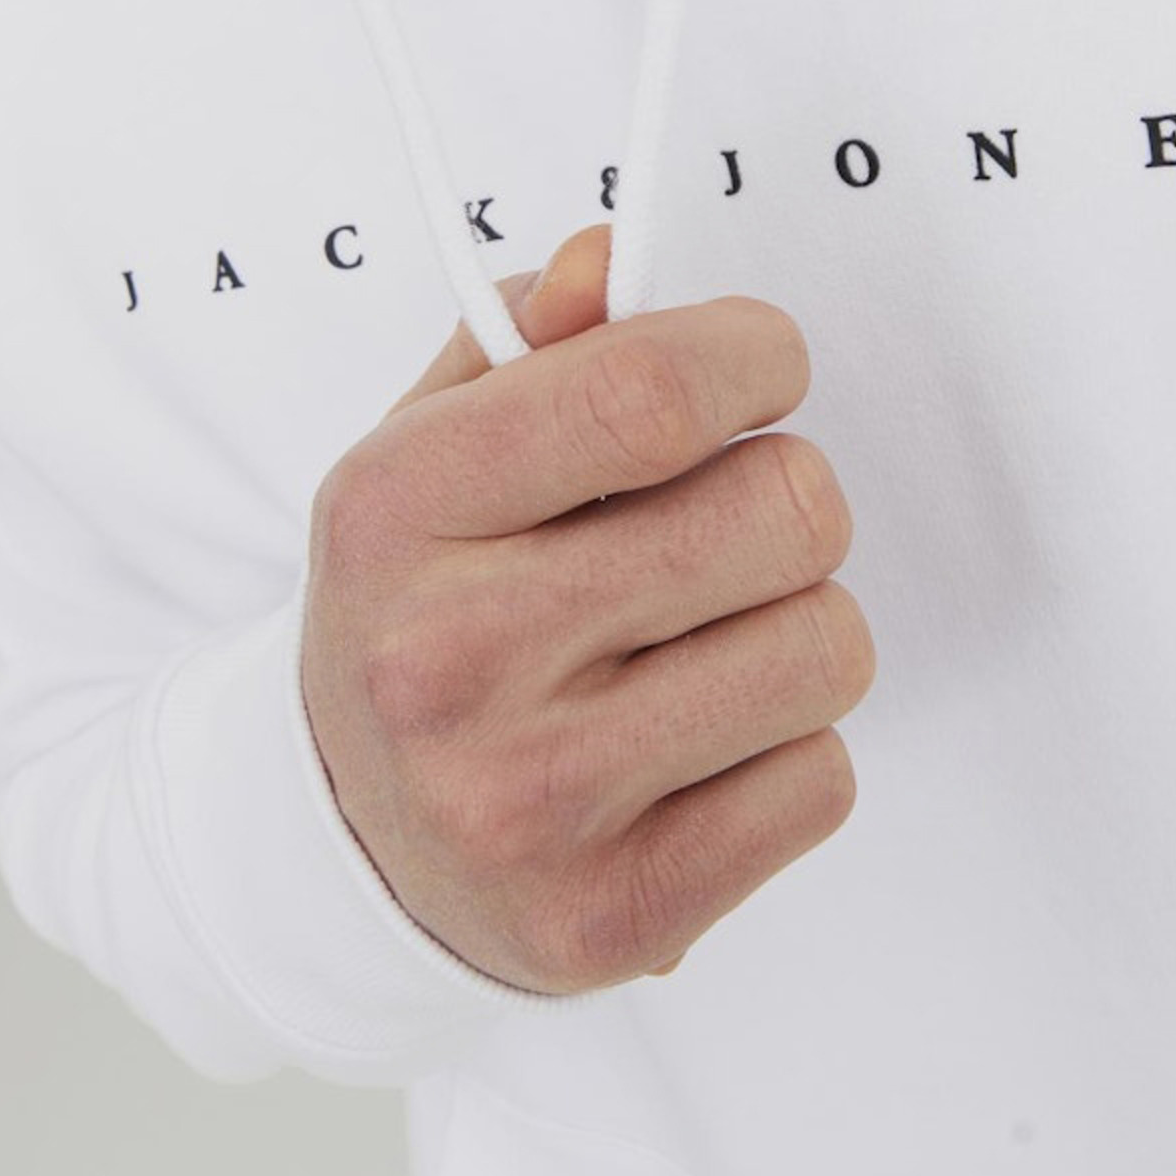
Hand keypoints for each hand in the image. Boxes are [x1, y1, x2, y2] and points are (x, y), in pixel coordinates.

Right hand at [300, 224, 874, 994]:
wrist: (346, 845)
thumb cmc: (420, 607)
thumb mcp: (430, 447)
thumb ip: (527, 337)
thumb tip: (611, 260)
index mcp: (397, 511)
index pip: (650, 392)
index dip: (754, 355)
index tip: (761, 366)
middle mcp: (447, 659)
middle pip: (784, 512)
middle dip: (785, 494)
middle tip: (722, 524)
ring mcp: (528, 802)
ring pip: (828, 647)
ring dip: (797, 627)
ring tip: (704, 641)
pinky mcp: (612, 916)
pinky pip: (825, 782)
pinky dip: (788, 754)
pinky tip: (696, 748)